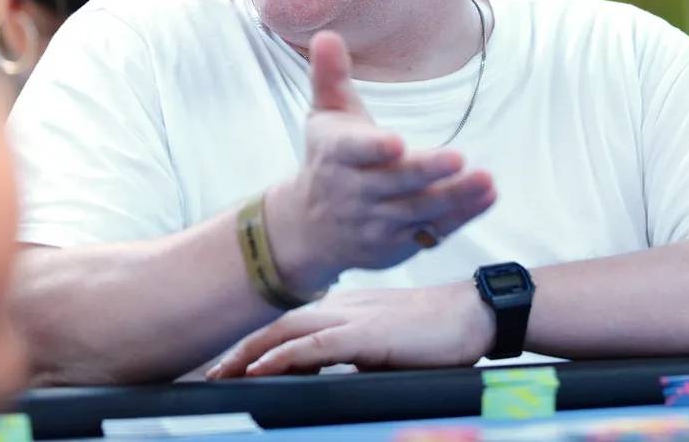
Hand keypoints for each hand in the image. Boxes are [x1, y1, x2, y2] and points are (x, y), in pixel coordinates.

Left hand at [207, 284, 494, 377]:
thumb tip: (330, 382)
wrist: (476, 315)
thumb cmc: (439, 335)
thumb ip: (356, 360)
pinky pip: (314, 346)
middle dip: (241, 350)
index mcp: (346, 309)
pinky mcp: (367, 334)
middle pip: (277, 324)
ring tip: (222, 374)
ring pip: (286, 332)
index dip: (256, 343)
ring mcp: (353, 318)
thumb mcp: (387, 349)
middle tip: (212, 373)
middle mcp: (342, 308)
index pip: (289, 324)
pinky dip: (283, 357)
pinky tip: (262, 370)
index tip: (231, 364)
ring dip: (250, 354)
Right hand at [265, 33, 495, 295]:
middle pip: (394, 182)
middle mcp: (356, 191)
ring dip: (454, 197)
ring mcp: (378, 221)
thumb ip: (330, 75)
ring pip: (419, 210)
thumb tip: (326, 35)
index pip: (353, 152)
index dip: (372, 148)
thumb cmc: (326, 158)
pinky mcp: (399, 243)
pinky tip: (487, 196)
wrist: (310, 228)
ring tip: (485, 180)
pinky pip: (433, 230)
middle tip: (458, 158)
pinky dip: (461, 216)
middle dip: (425, 172)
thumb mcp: (324, 115)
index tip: (395, 143)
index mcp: (337, 155)